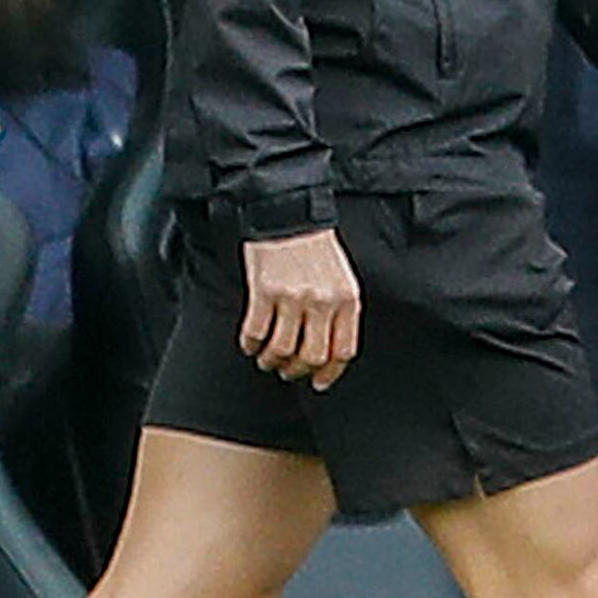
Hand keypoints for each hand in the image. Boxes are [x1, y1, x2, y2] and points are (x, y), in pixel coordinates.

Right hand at [241, 228, 366, 387]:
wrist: (288, 214)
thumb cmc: (316, 248)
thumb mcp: (342, 278)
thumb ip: (340, 311)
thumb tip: (330, 352)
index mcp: (347, 299)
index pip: (343, 351)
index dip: (330, 373)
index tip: (318, 383)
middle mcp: (322, 301)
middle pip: (312, 357)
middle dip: (298, 371)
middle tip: (288, 371)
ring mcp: (292, 298)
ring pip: (281, 350)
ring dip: (271, 362)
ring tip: (267, 360)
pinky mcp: (263, 292)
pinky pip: (255, 333)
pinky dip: (251, 346)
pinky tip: (250, 344)